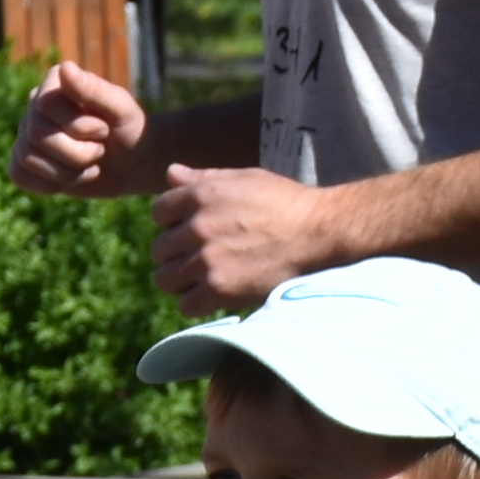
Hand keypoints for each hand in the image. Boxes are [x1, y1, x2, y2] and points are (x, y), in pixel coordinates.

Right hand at [10, 57, 153, 196]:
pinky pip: (18, 175)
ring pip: (27, 157)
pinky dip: (50, 184)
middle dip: (76, 153)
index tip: (103, 130)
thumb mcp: (121, 109)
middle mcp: (35, 105)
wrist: (131, 163)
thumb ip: (94, 89)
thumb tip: (64, 67)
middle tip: (99, 151)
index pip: (46, 105)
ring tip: (88, 165)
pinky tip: (71, 178)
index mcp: (56, 82)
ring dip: (67, 172)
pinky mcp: (23, 161)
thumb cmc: (129, 130)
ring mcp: (26, 133)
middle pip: (37, 135)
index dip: (78, 126)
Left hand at [148, 164, 342, 310]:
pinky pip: (185, 305)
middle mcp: (198, 226)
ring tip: (204, 277)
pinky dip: (197, 302)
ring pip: (166, 279)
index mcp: (201, 195)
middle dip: (177, 253)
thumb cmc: (285, 202)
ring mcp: (207, 259)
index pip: (158, 213)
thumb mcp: (245, 179)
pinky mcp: (220, 289)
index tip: (192, 229)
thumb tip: (170, 173)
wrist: (321, 232)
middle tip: (202, 255)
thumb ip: (203, 178)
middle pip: (160, 249)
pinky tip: (214, 294)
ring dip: (182, 280)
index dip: (173, 222)